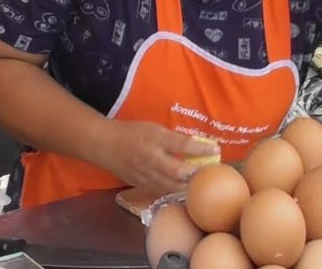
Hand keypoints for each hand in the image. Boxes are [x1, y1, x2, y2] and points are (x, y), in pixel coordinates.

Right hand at [95, 120, 220, 194]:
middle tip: (212, 173)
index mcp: (155, 140)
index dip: (200, 147)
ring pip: (171, 186)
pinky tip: (186, 191)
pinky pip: (162, 191)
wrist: (104, 145)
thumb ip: (175, 139)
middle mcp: (151, 159)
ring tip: (203, 185)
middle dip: (197, 174)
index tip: (216, 149)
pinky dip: (176, 191)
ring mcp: (145, 175)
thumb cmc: (133, 133)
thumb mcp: (155, 129)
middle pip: (178, 171)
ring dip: (189, 186)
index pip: (182, 144)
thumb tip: (198, 147)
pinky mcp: (141, 185)